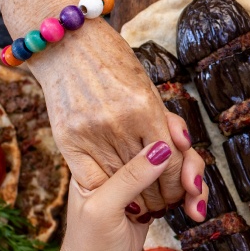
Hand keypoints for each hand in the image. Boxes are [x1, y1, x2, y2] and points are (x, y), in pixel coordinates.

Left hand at [7, 131, 201, 250]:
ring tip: (197, 208)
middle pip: (166, 146)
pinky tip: (195, 214)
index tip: (183, 141)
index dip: (166, 129)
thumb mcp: (104, 210)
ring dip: (194, 184)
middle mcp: (123, 168)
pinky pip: (180, 190)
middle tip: (194, 186)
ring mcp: (140, 186)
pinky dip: (192, 199)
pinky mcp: (153, 203)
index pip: (138, 130)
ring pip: (177, 169)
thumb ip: (131, 177)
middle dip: (187, 163)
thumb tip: (161, 147)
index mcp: (102, 162)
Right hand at [31, 24, 202, 220]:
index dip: (181, 183)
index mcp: (145, 107)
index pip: (172, 160)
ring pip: (125, 183)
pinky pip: (96, 179)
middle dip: (165, 196)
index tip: (183, 191)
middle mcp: (119, 122)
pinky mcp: (68, 140)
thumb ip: (165, 120)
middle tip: (168, 202)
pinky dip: (112, 192)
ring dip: (142, 201)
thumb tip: (182, 147)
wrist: (66, 44)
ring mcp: (91, 132)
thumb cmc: (113, 64)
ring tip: (149, 206)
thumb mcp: (147, 88)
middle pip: (153, 176)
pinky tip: (122, 200)